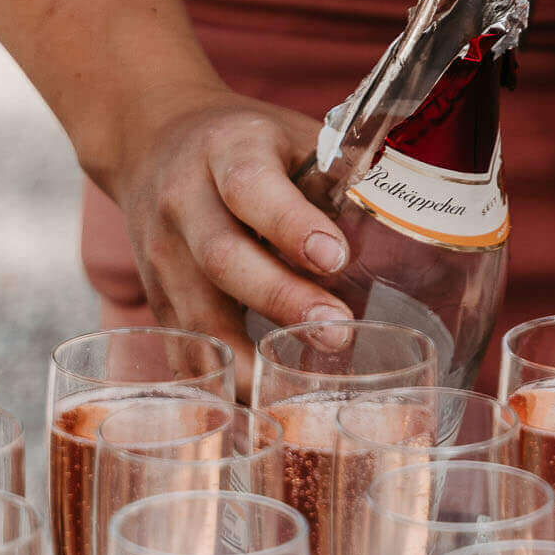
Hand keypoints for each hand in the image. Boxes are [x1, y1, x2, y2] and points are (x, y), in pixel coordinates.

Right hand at [102, 91, 350, 395]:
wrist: (150, 140)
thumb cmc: (244, 143)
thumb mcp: (287, 134)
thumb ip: (334, 175)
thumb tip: (404, 224)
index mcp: (227, 149)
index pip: (251, 186)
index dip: (291, 224)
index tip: (336, 258)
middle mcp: (184, 201)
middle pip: (223, 257)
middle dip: (280, 300)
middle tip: (337, 331)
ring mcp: (161, 254)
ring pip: (196, 316)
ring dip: (247, 362)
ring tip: (295, 397)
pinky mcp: (155, 299)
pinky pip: (182, 350)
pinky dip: (217, 388)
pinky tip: (254, 419)